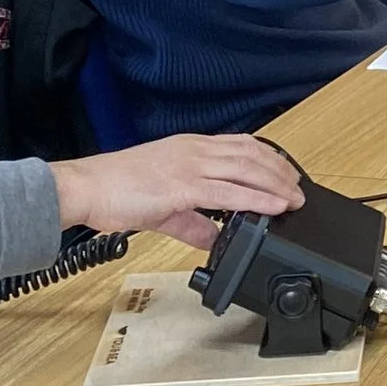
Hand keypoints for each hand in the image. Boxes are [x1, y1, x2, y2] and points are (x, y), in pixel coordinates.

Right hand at [50, 134, 303, 247]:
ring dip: (276, 184)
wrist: (86, 188)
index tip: (287, 173)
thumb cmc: (116, 189)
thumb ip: (193, 222)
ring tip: (294, 199)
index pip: (241, 145)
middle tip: (300, 189)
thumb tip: (215, 239)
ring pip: (246, 170)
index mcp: (190, 148)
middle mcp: (194, 152)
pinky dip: (256, 199)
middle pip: (251, 155)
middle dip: (281, 172)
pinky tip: (273, 207)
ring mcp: (189, 166)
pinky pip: (228, 193)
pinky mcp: (182, 187)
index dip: (269, 158)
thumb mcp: (164, 205)